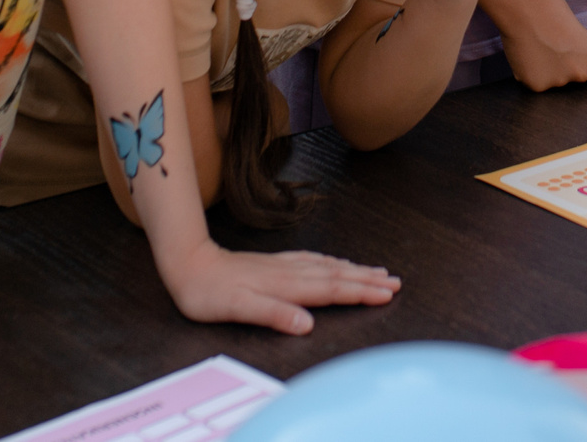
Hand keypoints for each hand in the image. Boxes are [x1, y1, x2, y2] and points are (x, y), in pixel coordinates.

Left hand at [161, 241, 400, 335]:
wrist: (189, 264)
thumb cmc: (210, 293)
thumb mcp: (237, 308)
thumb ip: (274, 314)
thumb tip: (307, 325)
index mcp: (286, 286)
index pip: (332, 290)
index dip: (361, 292)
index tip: (388, 293)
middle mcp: (290, 272)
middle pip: (337, 276)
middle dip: (368, 280)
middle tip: (396, 282)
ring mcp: (284, 265)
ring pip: (328, 267)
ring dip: (355, 270)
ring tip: (379, 271)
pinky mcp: (275, 263)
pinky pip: (314, 261)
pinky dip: (333, 262)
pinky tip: (337, 263)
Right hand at [498, 7, 586, 90]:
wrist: (525, 8)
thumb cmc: (550, 10)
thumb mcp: (576, 30)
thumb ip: (577, 51)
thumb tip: (564, 66)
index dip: (573, 49)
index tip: (564, 36)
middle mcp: (583, 73)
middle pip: (571, 73)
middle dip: (561, 63)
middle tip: (547, 42)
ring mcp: (560, 82)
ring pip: (552, 79)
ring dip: (544, 68)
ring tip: (534, 45)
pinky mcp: (538, 86)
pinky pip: (534, 81)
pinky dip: (528, 71)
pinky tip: (525, 53)